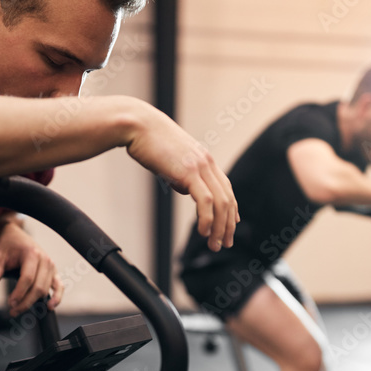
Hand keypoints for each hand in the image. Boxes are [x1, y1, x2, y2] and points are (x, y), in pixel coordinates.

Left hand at [0, 222, 62, 315]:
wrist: (15, 236)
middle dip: (25, 302)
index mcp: (32, 254)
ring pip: (45, 290)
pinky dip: (57, 297)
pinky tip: (49, 306)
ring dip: (34, 302)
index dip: (19, 293)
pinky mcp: (53, 271)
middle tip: (12, 311)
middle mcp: (45, 260)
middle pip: (38, 287)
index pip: (27, 278)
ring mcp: (51, 266)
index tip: (10, 303)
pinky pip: (59, 286)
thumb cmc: (6, 245)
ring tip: (19, 309)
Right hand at [126, 107, 238, 251]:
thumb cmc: (149, 141)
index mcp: (204, 159)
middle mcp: (207, 163)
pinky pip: (206, 201)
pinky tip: (204, 232)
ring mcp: (200, 166)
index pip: (226, 188)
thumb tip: (186, 189)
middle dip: (228, 225)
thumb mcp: (171, 161)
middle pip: (228, 198)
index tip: (231, 226)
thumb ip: (182, 176)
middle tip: (224, 243)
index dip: (232, 209)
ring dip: (219, 227)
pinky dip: (207, 219)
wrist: (138, 125)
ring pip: (221, 203)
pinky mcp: (189, 172)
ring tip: (214, 244)